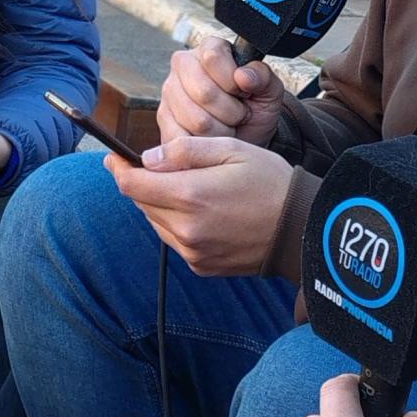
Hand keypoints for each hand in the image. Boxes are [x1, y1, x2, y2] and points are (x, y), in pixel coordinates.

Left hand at [107, 133, 291, 275]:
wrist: (302, 230)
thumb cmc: (270, 182)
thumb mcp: (231, 150)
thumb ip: (185, 151)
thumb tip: (147, 158)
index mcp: (191, 196)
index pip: (133, 185)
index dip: (119, 168)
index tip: (113, 156)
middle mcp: (186, 229)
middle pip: (141, 204)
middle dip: (143, 183)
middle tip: (157, 167)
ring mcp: (193, 252)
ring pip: (155, 222)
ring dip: (159, 204)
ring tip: (187, 187)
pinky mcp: (201, 266)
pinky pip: (174, 239)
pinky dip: (176, 223)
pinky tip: (200, 211)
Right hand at [158, 40, 284, 146]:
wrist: (246, 138)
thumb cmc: (254, 109)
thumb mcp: (269, 90)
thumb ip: (262, 76)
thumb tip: (244, 76)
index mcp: (209, 48)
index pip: (213, 57)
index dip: (234, 82)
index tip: (244, 91)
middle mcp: (183, 65)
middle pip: (204, 92)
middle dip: (231, 112)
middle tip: (239, 114)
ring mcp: (169, 92)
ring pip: (196, 119)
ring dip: (221, 131)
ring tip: (228, 125)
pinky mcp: (162, 119)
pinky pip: (184, 138)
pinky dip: (205, 145)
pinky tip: (212, 138)